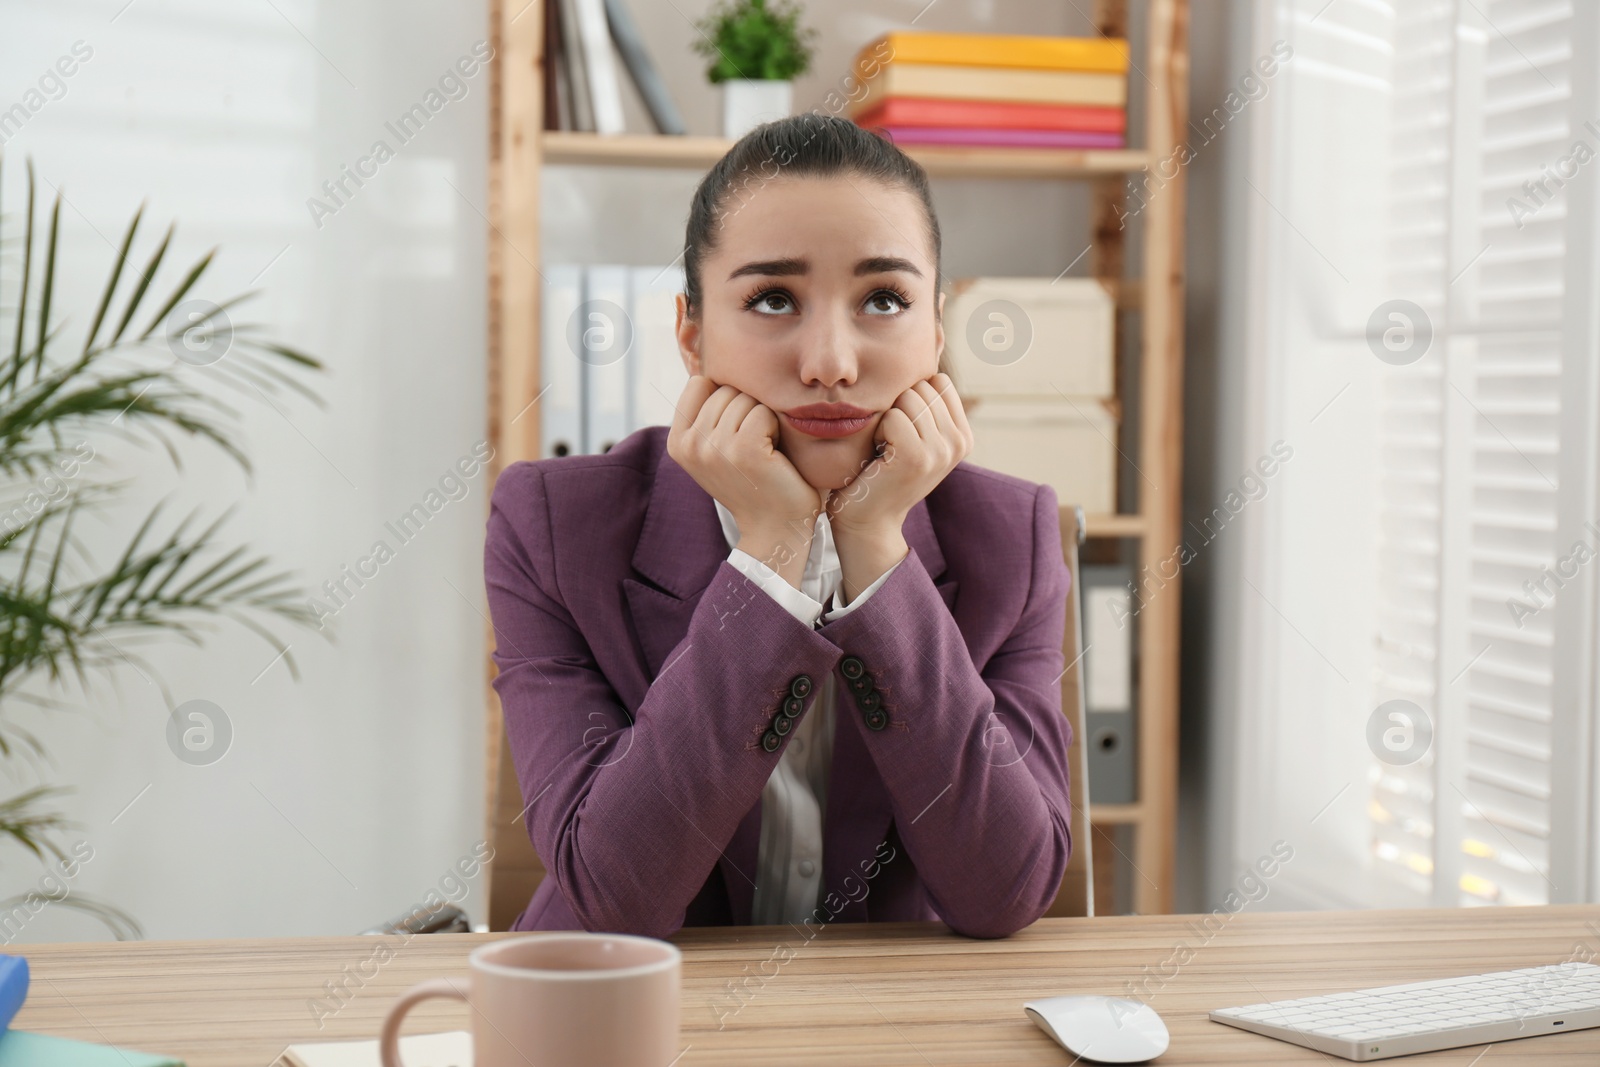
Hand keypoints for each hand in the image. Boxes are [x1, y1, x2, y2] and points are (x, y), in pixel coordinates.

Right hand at [667, 376, 821, 585]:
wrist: (776, 528)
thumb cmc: (754, 482)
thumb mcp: (716, 447)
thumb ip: (706, 412)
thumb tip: (707, 363)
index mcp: (676, 442)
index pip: (700, 383)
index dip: (726, 398)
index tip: (735, 433)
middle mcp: (689, 445)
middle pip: (725, 388)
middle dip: (747, 409)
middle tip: (754, 447)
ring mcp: (714, 447)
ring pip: (745, 398)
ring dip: (763, 419)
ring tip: (762, 453)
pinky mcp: (743, 450)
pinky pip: (763, 411)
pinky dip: (776, 427)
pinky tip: (773, 455)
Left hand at [826, 373, 972, 537]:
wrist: (867, 519)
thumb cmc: (880, 470)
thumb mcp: (914, 435)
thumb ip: (927, 403)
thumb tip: (934, 340)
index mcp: (963, 436)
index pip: (938, 381)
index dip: (911, 397)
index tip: (903, 430)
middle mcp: (960, 443)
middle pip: (922, 386)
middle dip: (897, 407)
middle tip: (891, 443)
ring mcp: (942, 451)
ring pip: (908, 398)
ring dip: (886, 420)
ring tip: (886, 449)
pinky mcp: (918, 457)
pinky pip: (893, 416)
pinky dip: (878, 431)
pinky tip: (879, 456)